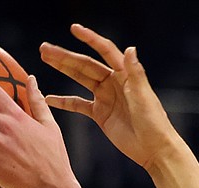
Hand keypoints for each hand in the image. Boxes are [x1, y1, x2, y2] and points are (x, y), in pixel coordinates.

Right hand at [40, 24, 180, 170]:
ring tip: (45, 58)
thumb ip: (135, 73)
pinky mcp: (100, 114)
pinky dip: (64, 101)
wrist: (153, 148)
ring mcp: (105, 98)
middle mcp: (113, 83)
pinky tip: (49, 98)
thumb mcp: (143, 96)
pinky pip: (78, 104)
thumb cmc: (153, 121)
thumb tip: (130, 48)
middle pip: (85, 65)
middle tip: (44, 48)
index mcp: (125, 75)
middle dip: (65, 56)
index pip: (105, 51)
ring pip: (80, 79)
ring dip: (63, 69)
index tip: (74, 29)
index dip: (89, 39)